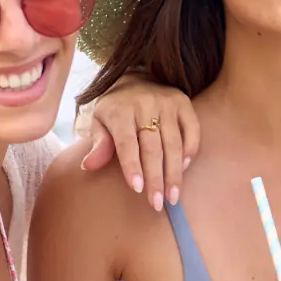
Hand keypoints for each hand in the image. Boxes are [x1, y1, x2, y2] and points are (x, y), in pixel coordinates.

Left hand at [79, 73, 200, 211]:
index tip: (137, 189)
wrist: (137, 76)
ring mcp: (167, 103)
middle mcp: (145, 104)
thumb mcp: (100, 120)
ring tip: (173, 196)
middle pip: (152, 148)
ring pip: (173, 143)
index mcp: (121, 110)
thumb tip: (89, 166)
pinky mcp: (184, 103)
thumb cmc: (116, 107)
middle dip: (156, 178)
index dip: (132, 166)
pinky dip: (190, 151)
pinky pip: (192, 130)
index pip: (127, 143)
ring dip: (174, 172)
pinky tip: (184, 169)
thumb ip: (98, 143)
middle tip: (156, 203)